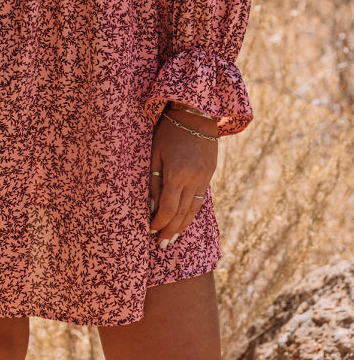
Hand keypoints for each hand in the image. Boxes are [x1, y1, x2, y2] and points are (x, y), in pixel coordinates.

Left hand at [149, 107, 218, 248]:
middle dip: (171, 231)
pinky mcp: (210, 175)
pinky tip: (184, 221)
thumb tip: (151, 208)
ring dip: (182, 227)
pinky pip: (200, 200)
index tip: (150, 231)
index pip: (168, 209)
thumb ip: (153, 182)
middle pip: (182, 214)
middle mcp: (193, 179)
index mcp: (177, 174)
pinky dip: (191, 214)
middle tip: (161, 246)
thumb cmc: (168, 130)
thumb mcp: (154, 153)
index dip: (159, 223)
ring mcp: (204, 178)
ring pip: (193, 210)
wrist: (196, 114)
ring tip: (173, 239)